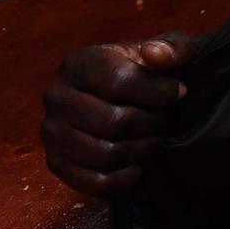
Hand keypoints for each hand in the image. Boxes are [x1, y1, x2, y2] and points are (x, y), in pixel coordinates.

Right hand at [41, 34, 192, 195]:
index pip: (119, 82)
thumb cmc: (147, 72)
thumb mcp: (167, 50)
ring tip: (152, 137)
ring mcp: (52, 132)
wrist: (124, 98)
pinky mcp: (55, 163)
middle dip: (151, 123)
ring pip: (105, 153)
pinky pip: (92, 182)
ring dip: (140, 150)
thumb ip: (173, 46)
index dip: (157, 92)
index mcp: (79, 63)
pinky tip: (138, 166)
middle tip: (163, 118)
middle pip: (114, 121)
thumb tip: (155, 54)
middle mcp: (56, 96)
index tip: (178, 92)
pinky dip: (122, 179)